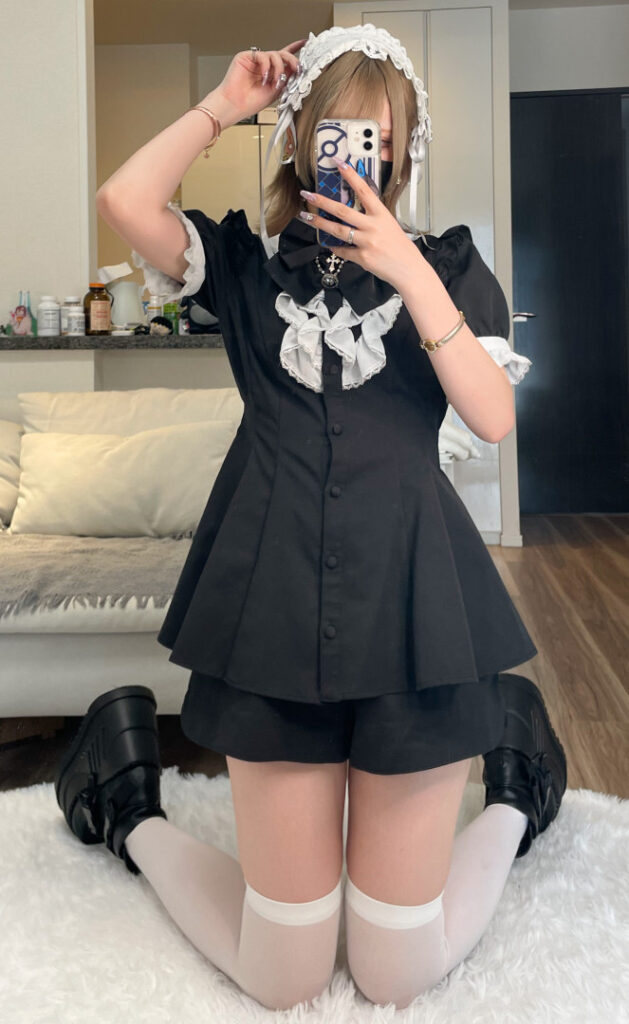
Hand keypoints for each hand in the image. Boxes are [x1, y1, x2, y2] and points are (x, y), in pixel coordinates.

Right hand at [218, 40, 306, 120]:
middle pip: (283, 54)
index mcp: (273, 72)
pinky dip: (266, 66)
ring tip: (275, 82)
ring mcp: (256, 60)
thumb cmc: (252, 102)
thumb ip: (286, 78)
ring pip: (275, 54)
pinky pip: (262, 55)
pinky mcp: (246, 56)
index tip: (305, 43)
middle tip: (297, 69)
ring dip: (279, 68)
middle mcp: (265, 65)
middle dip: (292, 61)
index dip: (295, 49)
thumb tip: (298, 68)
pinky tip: (264, 77)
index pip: (285, 58)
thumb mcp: (276, 90)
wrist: (236, 105)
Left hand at [299, 158, 424, 288]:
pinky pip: (343, 250)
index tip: (339, 163)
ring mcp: (367, 242)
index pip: (364, 190)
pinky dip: (335, 247)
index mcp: (381, 214)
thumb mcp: (389, 225)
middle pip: (343, 210)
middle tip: (308, 195)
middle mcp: (373, 226)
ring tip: (306, 217)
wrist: (409, 269)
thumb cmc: (400, 247)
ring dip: (319, 222)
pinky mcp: (362, 257)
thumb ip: (372, 218)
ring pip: (337, 230)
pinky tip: (329, 244)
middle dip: (322, 201)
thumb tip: (352, 213)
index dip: (350, 176)